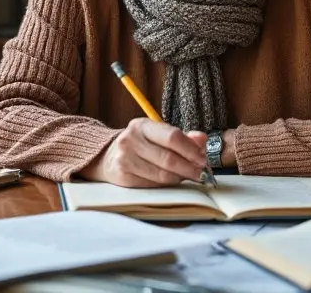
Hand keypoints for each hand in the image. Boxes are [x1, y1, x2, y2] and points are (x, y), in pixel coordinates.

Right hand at [81, 118, 207, 186]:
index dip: (191, 150)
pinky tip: (172, 180)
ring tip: (188, 176)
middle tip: (201, 174)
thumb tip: (202, 139)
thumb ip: (182, 137)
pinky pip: (152, 185)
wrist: (107, 157)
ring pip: (162, 174)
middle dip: (189, 168)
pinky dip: (166, 185)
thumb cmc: (140, 145)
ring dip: (180, 178)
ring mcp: (125, 159)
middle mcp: (131, 140)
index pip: (172, 136)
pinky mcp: (123, 177)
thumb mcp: (158, 134)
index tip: (203, 159)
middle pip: (168, 158)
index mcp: (142, 125)